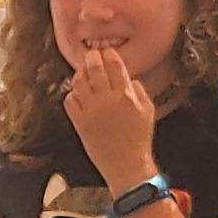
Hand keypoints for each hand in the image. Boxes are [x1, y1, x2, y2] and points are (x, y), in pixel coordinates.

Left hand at [63, 45, 158, 186]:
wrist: (126, 165)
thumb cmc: (139, 139)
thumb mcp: (148, 110)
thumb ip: (138, 90)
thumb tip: (127, 78)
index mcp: (125, 95)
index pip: (115, 65)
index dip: (109, 54)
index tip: (107, 52)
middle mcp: (107, 100)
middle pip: (95, 68)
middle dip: (92, 58)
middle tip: (91, 56)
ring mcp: (91, 111)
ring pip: (79, 82)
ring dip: (80, 74)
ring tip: (83, 73)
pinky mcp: (79, 123)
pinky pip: (69, 100)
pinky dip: (72, 94)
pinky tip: (78, 94)